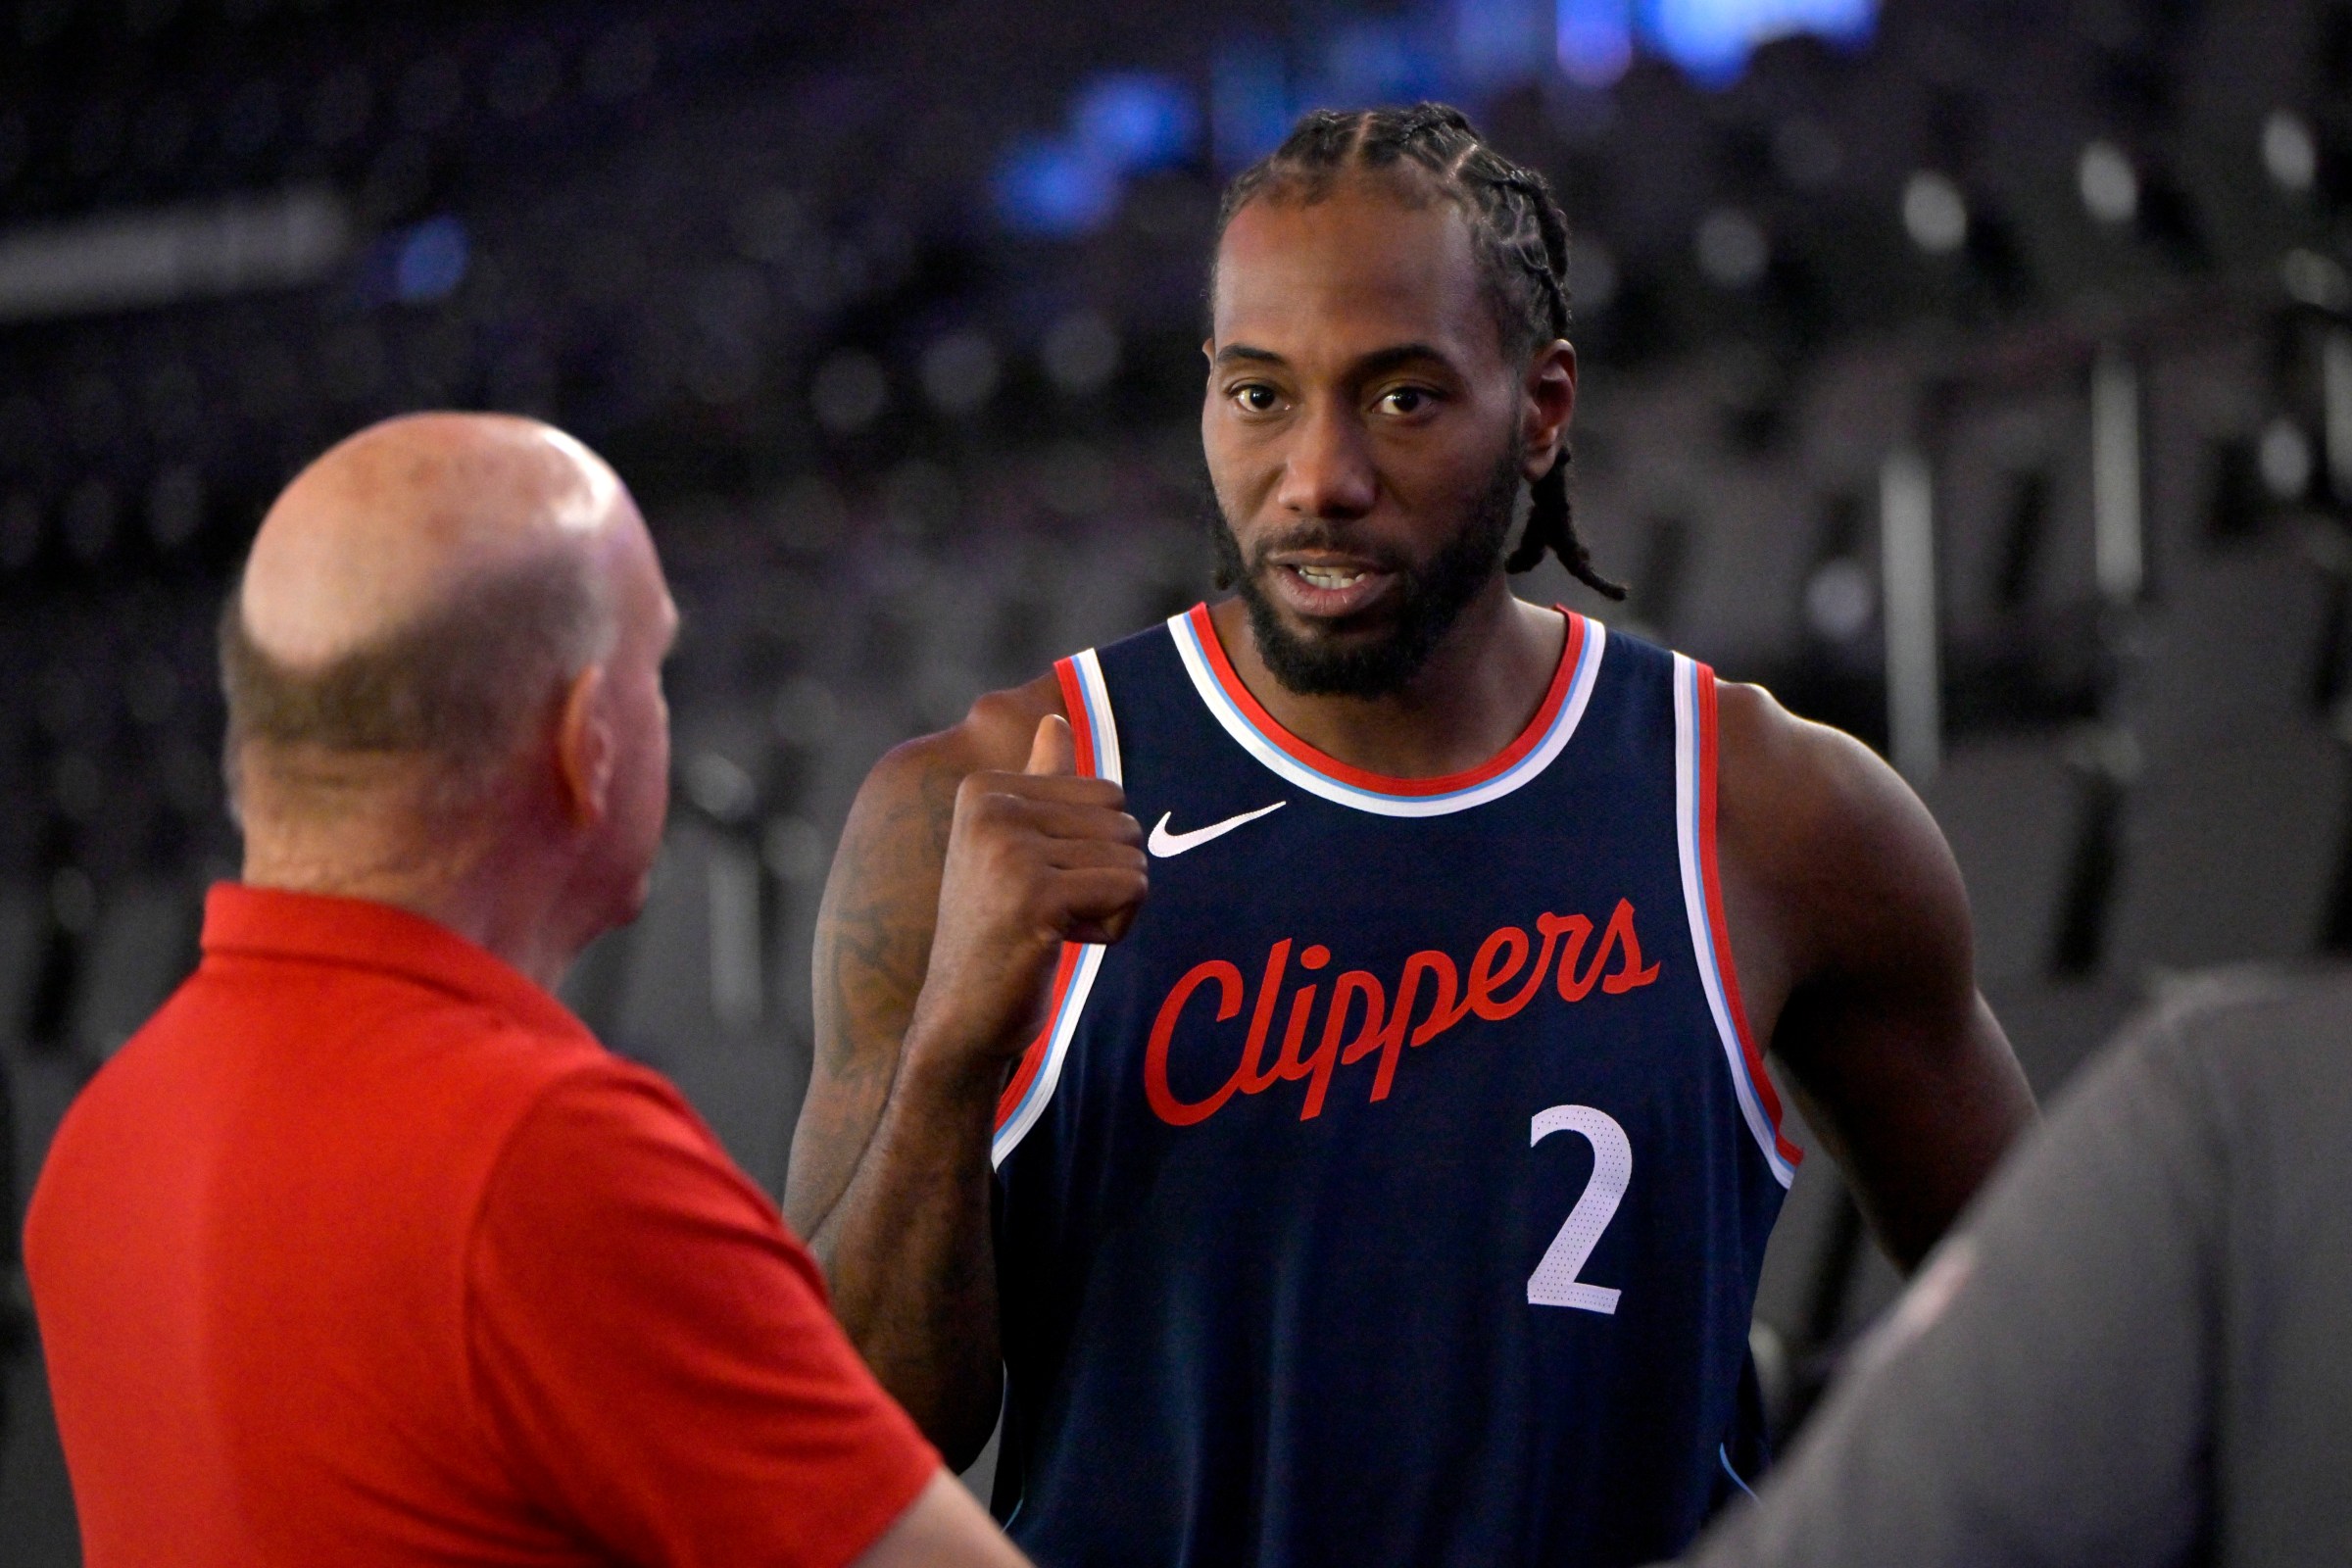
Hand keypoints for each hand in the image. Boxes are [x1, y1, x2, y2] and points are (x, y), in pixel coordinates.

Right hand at [906, 715, 1147, 1076]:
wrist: (961, 1015)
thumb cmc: (996, 932)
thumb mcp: (1010, 846)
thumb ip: (1036, 781)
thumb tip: (1055, 717)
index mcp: (985, 787)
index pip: (1106, 793)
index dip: (1093, 848)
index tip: (1040, 883)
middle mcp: (990, 807)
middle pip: (1124, 821)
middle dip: (1108, 875)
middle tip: (1050, 912)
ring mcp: (1009, 850)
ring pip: (1133, 858)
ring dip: (1110, 905)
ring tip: (1052, 928)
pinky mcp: (1035, 895)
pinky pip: (1131, 889)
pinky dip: (1114, 926)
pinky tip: (1060, 943)